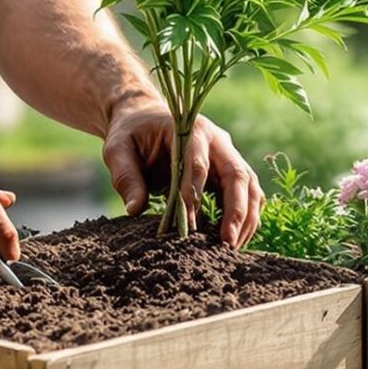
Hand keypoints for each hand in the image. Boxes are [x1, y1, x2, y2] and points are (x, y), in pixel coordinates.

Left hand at [102, 99, 262, 247]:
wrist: (145, 120)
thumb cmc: (131, 135)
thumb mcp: (118, 150)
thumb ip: (126, 177)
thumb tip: (135, 210)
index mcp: (191, 129)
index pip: (199, 164)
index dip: (194, 195)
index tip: (189, 226)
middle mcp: (217, 140)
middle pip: (237, 174)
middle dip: (236, 210)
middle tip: (227, 243)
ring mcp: (228, 155)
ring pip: (250, 185)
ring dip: (247, 217)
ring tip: (233, 248)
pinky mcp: (229, 171)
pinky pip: (249, 193)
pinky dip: (247, 216)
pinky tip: (235, 239)